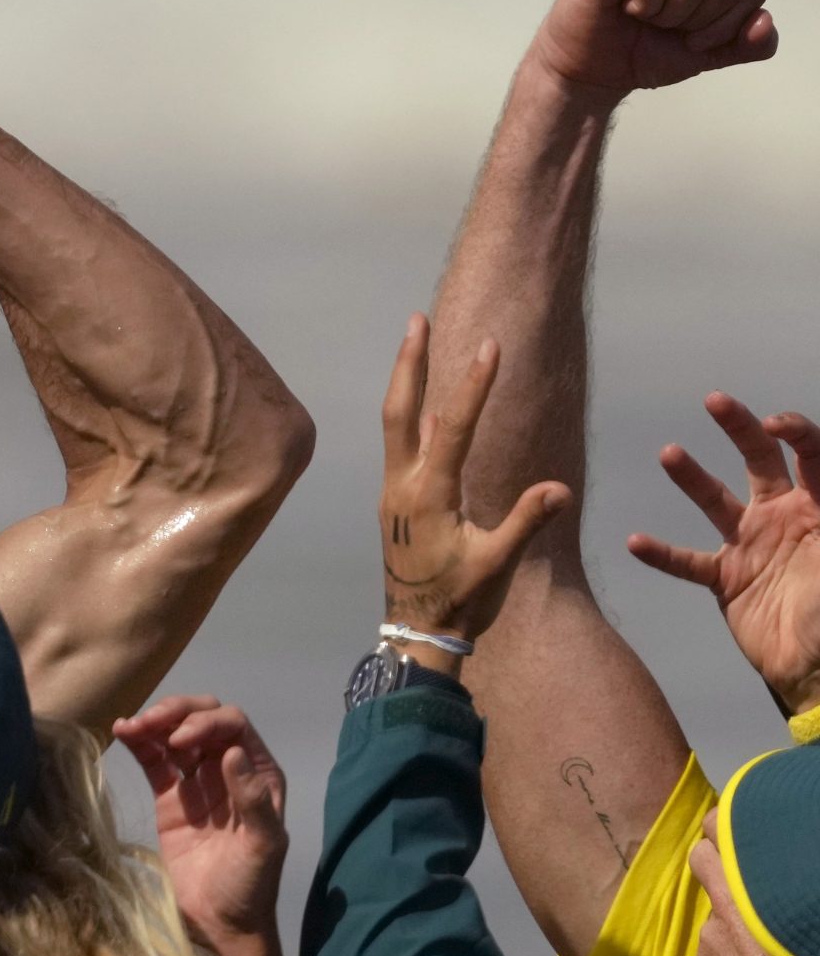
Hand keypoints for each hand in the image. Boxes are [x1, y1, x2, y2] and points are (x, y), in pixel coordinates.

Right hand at [113, 696, 287, 955]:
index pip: (233, 726)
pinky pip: (154, 762)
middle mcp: (228, 771)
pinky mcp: (169, 800)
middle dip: (179, 713)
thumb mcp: (263, 845)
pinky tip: (122, 731)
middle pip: (204, 720)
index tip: (181, 740)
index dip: (207, 722)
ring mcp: (196, 783)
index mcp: (258, 775)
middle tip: (153, 722)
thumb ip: (253, 800)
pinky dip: (139, 744)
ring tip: (132, 725)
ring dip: (155, 723)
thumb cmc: (249, 887)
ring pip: (175, 735)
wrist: (219, 925)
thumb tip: (232, 752)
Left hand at [379, 315, 571, 644]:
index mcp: (427, 495)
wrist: (417, 636)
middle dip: (410, 364)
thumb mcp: (497, 563)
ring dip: (406, 384)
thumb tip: (560, 487)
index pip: (452, 427)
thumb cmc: (459, 602)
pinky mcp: (396, 504)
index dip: (473, 385)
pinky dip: (409, 418)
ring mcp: (394, 494)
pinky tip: (423, 406)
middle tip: (417, 319)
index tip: (491, 346)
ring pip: (396, 427)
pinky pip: (400, 449)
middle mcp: (402, 487)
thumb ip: (526, 521)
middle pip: (400, 411)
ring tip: (414, 344)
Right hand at [531, 0, 777, 100]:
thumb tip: (763, 25)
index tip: (696, 39)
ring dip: (672, 11)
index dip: (728, 21)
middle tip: (667, 26)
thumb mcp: (704, 55)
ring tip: (646, 16)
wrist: (589, 75)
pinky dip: (648, 0)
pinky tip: (629, 5)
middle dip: (700, 18)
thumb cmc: (641, 54)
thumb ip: (744, 44)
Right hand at [627, 399, 819, 714]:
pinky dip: (662, 555)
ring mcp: (754, 546)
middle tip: (716, 401)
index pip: (812, 454)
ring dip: (692, 477)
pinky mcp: (727, 580)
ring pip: (717, 501)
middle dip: (740, 428)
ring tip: (669, 453)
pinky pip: (688, 563)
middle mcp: (788, 516)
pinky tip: (637, 542)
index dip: (795, 432)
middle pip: (761, 460)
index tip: (773, 426)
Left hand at [688, 827, 784, 955]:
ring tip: (759, 943)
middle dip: (712, 857)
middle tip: (728, 861)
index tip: (726, 823)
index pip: (719, 841)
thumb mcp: (797, 928)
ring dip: (730, 919)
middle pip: (704, 861)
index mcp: (749, 897)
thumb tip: (774, 877)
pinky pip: (714, 946)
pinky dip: (726, 950)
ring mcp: (709, 939)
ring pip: (717, 914)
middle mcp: (724, 910)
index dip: (719, 828)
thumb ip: (780, 900)